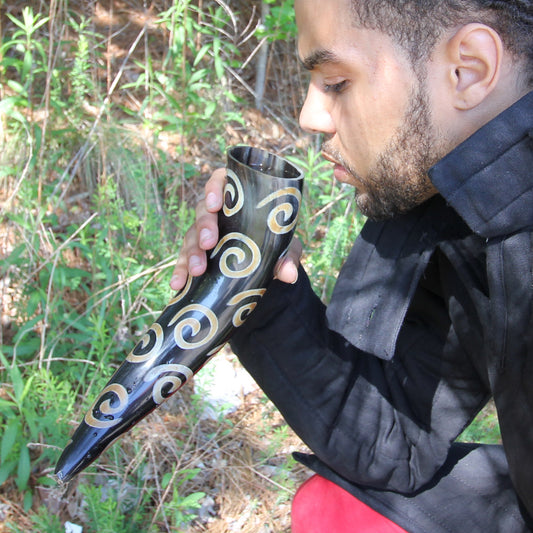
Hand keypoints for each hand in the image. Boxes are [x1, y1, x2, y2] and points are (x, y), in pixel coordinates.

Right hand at [170, 168, 301, 290]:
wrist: (266, 264)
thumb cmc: (275, 242)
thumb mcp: (284, 247)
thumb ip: (288, 256)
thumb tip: (289, 275)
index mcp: (238, 197)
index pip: (221, 181)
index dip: (214, 188)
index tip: (215, 204)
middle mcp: (217, 211)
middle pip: (203, 210)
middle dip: (204, 226)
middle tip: (209, 243)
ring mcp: (203, 232)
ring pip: (191, 236)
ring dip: (191, 253)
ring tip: (196, 271)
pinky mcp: (196, 252)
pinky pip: (184, 259)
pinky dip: (180, 271)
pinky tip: (177, 284)